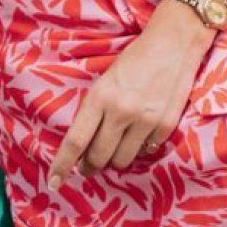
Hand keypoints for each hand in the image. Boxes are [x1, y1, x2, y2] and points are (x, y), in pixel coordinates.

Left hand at [46, 19, 208, 188]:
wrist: (172, 44)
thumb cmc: (134, 59)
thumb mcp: (106, 79)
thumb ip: (96, 109)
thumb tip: (86, 144)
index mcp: (100, 97)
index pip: (76, 140)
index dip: (63, 164)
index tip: (54, 182)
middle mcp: (120, 112)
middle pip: (98, 157)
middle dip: (91, 165)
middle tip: (88, 166)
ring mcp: (144, 121)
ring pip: (122, 160)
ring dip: (115, 159)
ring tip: (115, 147)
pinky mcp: (165, 126)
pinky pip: (146, 152)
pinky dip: (140, 148)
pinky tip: (140, 133)